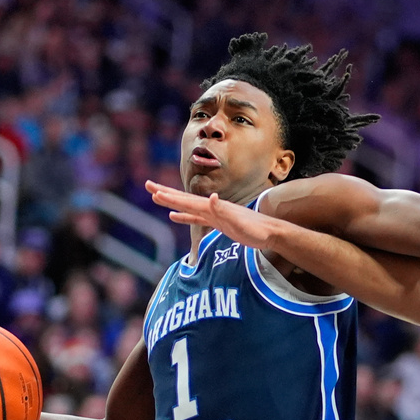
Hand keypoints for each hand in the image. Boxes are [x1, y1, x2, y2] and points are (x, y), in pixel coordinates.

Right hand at [145, 181, 277, 249]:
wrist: (271, 233)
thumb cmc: (256, 229)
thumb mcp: (239, 221)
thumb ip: (224, 210)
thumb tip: (211, 197)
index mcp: (213, 207)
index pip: (186, 200)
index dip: (169, 196)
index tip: (153, 190)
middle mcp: (212, 207)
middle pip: (183, 199)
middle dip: (165, 193)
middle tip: (147, 186)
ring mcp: (214, 214)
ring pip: (187, 207)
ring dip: (172, 202)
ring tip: (157, 198)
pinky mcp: (218, 222)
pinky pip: (196, 218)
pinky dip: (184, 217)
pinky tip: (175, 217)